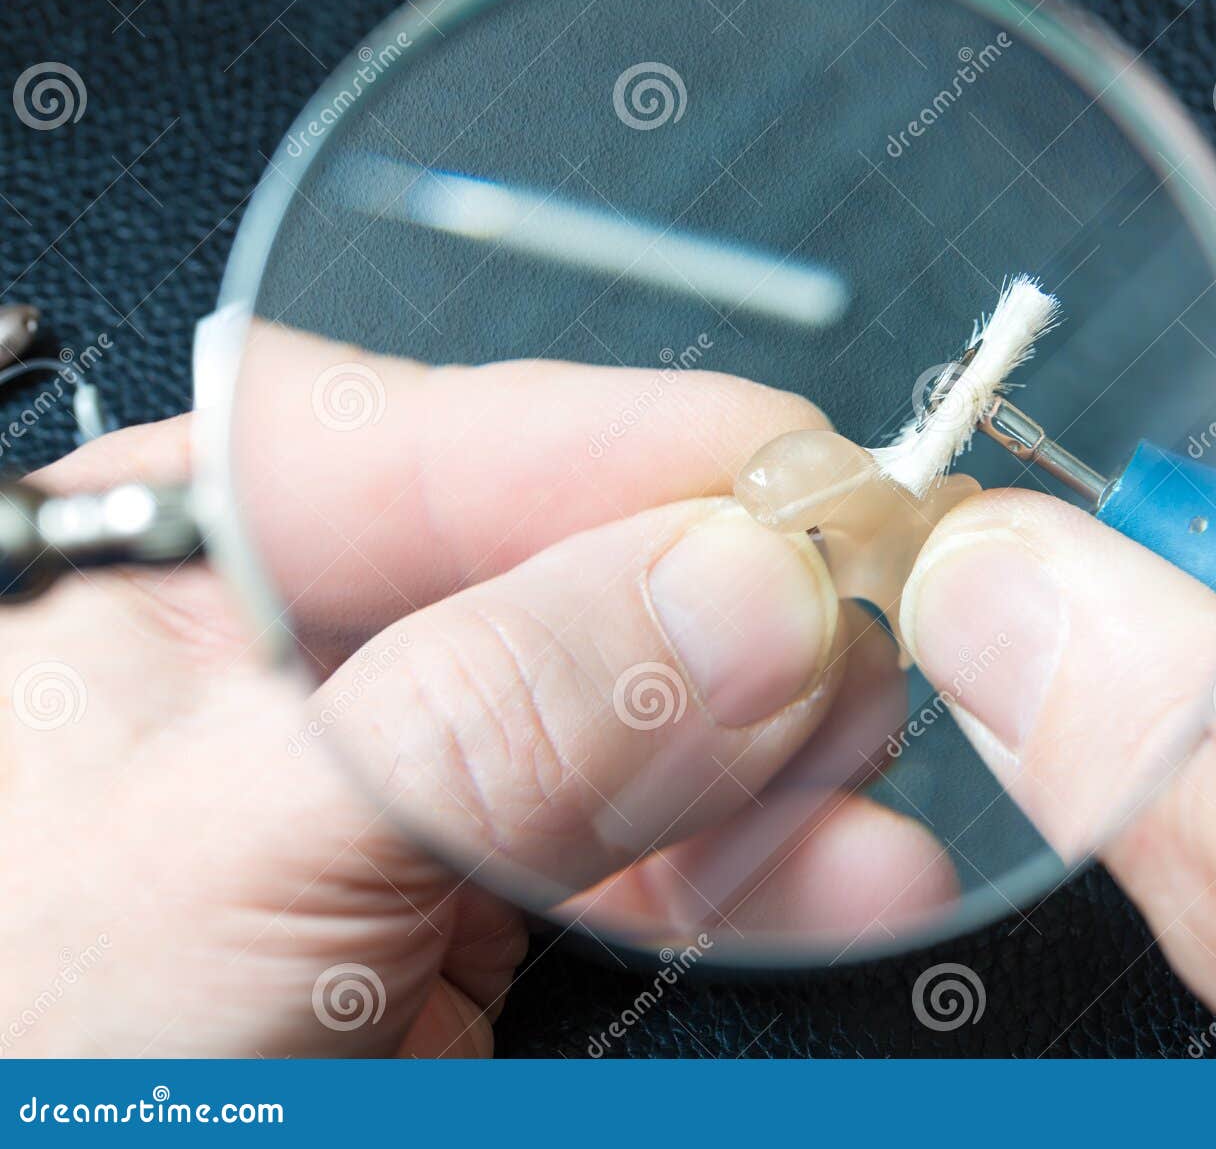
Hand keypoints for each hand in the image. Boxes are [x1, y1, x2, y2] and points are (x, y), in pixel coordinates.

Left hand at [0, 328, 953, 1055]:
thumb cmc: (26, 1045)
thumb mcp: (237, 852)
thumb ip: (492, 713)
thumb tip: (736, 594)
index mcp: (197, 553)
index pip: (450, 437)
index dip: (652, 447)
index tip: (817, 488)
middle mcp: (324, 647)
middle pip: (590, 568)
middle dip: (740, 624)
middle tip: (855, 658)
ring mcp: (426, 774)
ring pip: (655, 716)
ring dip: (781, 766)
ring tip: (863, 816)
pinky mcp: (493, 891)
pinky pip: (660, 847)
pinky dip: (758, 869)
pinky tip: (837, 876)